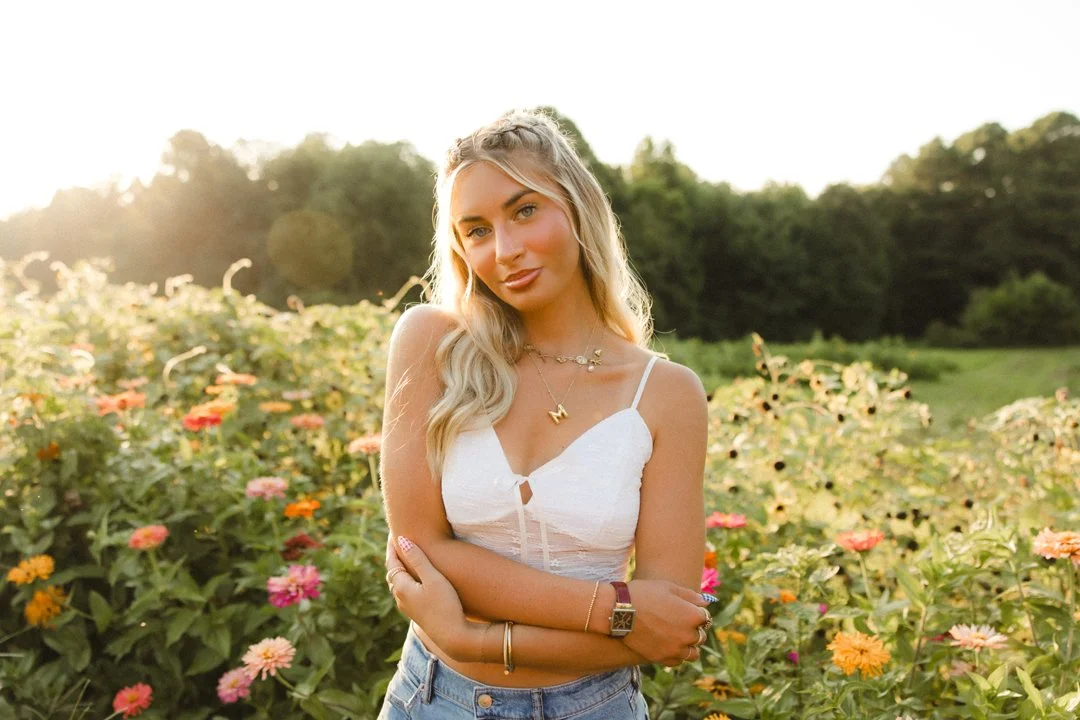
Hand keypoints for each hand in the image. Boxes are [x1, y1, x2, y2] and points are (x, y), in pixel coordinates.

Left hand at [385, 534, 472, 659]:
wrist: (454, 637)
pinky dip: (407, 579)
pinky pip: (406, 591)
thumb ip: (418, 559)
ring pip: (398, 583)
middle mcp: (400, 598)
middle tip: (398, 541)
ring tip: (406, 556)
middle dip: (395, 556)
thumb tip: (402, 540)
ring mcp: (408, 607)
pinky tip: (416, 579)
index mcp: (401, 587)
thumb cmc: (446, 605)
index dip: (393, 546)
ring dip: (401, 568)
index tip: (394, 532)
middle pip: (393, 572)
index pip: (392, 561)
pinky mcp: (417, 613)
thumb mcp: (433, 579)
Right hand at [620, 579, 711, 666]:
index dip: (696, 612)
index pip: (705, 618)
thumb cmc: (644, 594)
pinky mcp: (662, 658)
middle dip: (694, 629)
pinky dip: (677, 655)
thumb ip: (690, 596)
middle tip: (679, 622)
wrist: (619, 611)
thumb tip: (705, 604)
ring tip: (677, 637)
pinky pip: (677, 661)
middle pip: (700, 636)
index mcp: (692, 616)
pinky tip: (669, 646)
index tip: (687, 610)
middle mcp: (687, 635)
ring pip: (692, 653)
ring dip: (689, 645)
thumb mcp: (668, 587)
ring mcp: (675, 649)